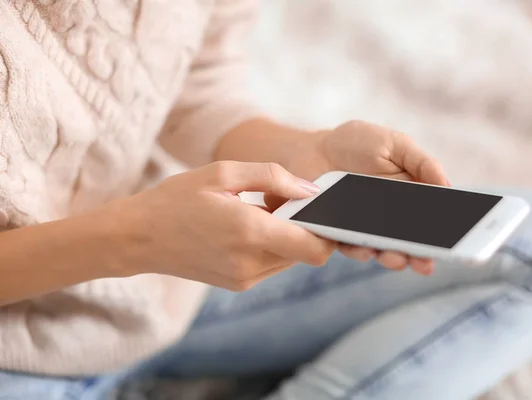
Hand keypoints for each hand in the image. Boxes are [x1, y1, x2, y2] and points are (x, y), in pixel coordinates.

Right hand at [108, 162, 335, 290]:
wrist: (136, 237)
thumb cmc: (176, 198)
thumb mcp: (223, 173)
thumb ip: (274, 178)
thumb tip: (311, 190)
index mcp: (249, 233)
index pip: (315, 248)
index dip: (327, 230)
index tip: (317, 209)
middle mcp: (250, 264)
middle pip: (305, 253)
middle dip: (303, 227)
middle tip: (279, 201)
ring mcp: (244, 279)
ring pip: (290, 260)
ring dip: (286, 237)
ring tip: (257, 212)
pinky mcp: (237, 284)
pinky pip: (271, 265)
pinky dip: (270, 246)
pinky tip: (246, 228)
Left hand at [286, 120, 449, 274]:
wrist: (310, 150)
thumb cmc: (355, 143)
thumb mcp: (394, 144)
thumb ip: (422, 162)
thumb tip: (448, 186)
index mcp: (410, 196)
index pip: (433, 219)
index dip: (448, 233)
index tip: (460, 242)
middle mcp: (391, 218)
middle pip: (412, 242)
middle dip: (422, 254)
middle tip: (427, 262)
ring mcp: (367, 229)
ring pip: (386, 250)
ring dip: (394, 258)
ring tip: (398, 258)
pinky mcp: (342, 235)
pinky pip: (353, 248)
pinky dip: (361, 251)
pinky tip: (366, 249)